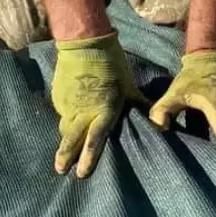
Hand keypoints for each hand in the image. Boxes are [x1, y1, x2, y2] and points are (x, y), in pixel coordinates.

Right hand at [51, 34, 146, 178]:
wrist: (85, 43)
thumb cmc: (113, 64)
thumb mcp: (129, 85)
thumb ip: (139, 104)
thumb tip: (157, 119)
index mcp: (103, 111)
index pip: (94, 140)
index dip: (87, 158)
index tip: (80, 174)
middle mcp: (83, 111)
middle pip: (71, 139)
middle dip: (65, 156)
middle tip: (60, 170)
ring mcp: (67, 104)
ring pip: (65, 127)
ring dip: (65, 138)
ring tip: (63, 152)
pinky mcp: (58, 95)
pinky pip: (62, 111)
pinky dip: (66, 117)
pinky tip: (69, 118)